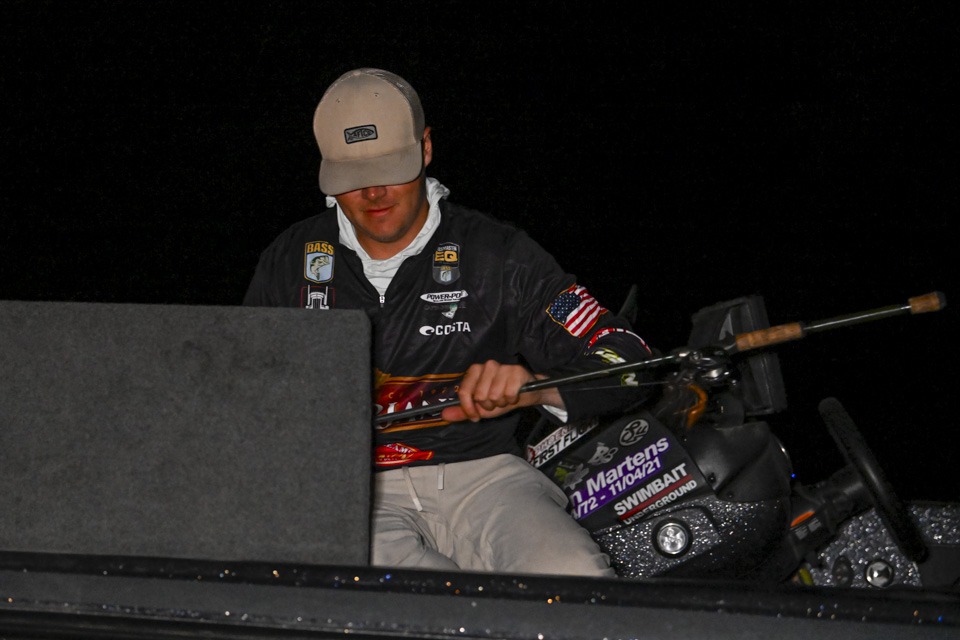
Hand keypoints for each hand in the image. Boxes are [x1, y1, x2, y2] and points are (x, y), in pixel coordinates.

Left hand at [441, 360, 564, 422]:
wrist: (526, 394)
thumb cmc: (501, 398)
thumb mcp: (480, 407)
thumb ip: (462, 411)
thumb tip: (444, 414)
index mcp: (475, 371)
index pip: (464, 391)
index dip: (468, 408)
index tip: (475, 416)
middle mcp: (488, 365)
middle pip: (480, 396)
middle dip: (489, 406)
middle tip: (496, 402)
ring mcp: (502, 367)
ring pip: (494, 395)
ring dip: (501, 403)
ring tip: (505, 398)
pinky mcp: (516, 371)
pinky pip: (509, 394)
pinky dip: (512, 400)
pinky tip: (514, 395)